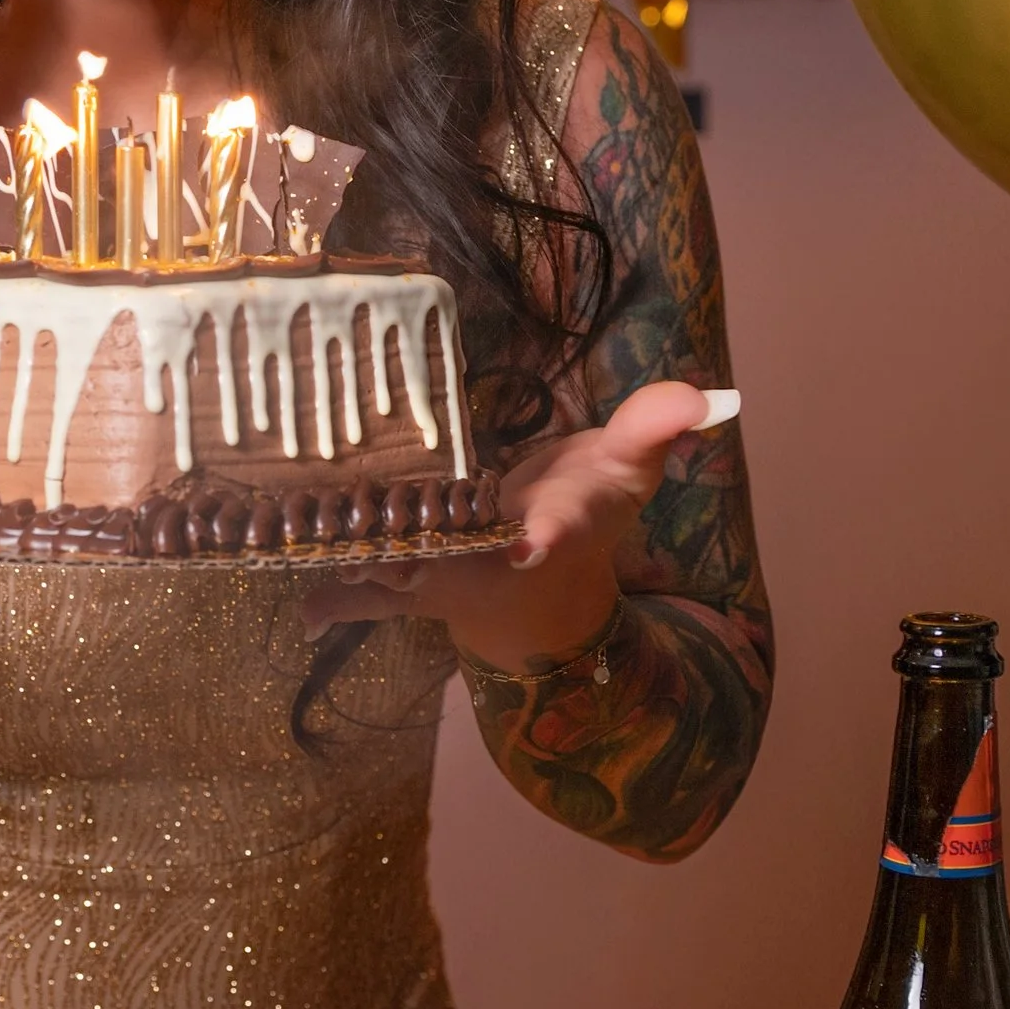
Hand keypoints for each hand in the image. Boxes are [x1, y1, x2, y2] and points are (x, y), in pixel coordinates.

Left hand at [306, 381, 739, 671]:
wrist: (540, 582)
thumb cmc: (581, 512)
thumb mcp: (626, 471)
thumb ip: (655, 429)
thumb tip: (703, 395)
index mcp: (548, 532)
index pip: (552, 534)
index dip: (542, 537)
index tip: (531, 540)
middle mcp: (489, 564)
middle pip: (456, 556)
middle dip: (424, 551)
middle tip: (391, 547)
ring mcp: (442, 579)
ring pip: (399, 577)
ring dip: (365, 570)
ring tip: (324, 564)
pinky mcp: (406, 585)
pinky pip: (368, 595)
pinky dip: (338, 601)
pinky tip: (306, 612)